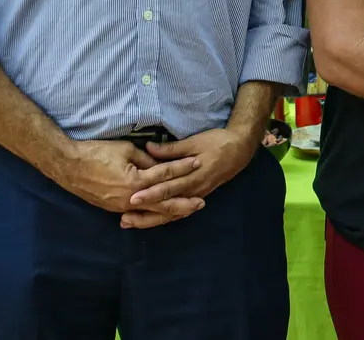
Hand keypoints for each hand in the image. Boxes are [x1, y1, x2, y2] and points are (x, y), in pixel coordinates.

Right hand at [57, 139, 204, 222]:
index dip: (183, 167)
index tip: (198, 162)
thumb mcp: (126, 150)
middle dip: (183, 202)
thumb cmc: (97, 153)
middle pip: (163, 202)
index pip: (165, 174)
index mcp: (135, 181)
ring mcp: (121, 206)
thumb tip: (163, 165)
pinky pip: (138, 214)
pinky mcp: (113, 208)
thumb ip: (147, 159)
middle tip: (201, 202)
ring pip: (152, 212)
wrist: (69, 165)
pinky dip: (153, 215)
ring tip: (187, 211)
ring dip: (170, 212)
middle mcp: (130, 198)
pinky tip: (163, 215)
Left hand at [125, 127, 259, 228]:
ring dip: (150, 219)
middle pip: (167, 206)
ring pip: (171, 213)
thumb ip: (171, 149)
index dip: (150, 194)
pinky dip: (162, 218)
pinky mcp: (196, 197)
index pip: (168, 188)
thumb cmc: (217, 142)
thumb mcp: (195, 142)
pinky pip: (177, 213)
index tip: (132, 198)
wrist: (239, 151)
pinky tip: (148, 220)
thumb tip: (148, 148)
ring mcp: (195, 196)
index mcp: (193, 176)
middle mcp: (194, 190)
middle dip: (145, 213)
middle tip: (124, 217)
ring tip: (129, 222)